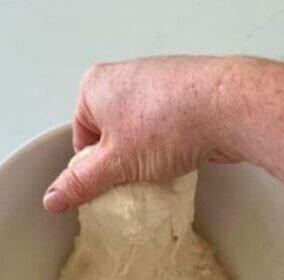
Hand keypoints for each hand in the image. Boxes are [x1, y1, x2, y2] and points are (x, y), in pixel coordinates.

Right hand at [44, 55, 283, 212]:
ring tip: (165, 170)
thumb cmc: (168, 124)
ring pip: (146, 132)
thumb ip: (82, 182)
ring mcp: (162, 84)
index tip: (108, 184)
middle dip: (125, 159)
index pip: (81, 134)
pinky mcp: (191, 97)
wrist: (229, 107)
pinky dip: (176, 146)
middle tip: (137, 180)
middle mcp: (127, 78)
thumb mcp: (116, 162)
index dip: (94, 165)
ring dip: (152, 155)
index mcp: (96, 85)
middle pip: (115, 132)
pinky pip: (173, 128)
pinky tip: (186, 160)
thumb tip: (54, 198)